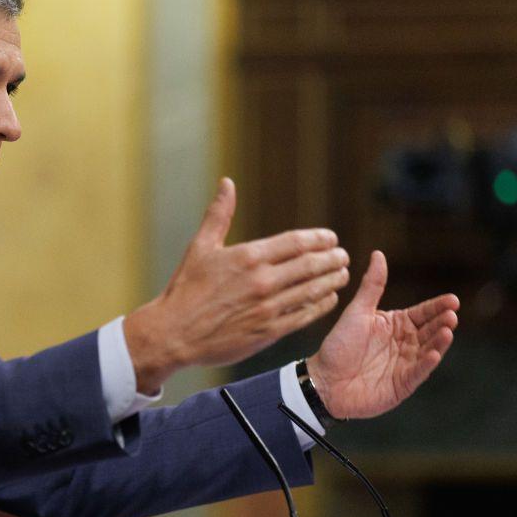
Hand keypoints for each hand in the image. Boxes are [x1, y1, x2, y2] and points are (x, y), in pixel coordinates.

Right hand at [125, 178, 350, 394]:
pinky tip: (328, 299)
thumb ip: (219, 214)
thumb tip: (227, 183)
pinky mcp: (268, 332)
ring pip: (312, 290)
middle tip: (343, 256)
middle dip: (333, 259)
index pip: (296, 242)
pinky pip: (304, 316)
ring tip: (342, 275)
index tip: (331, 239)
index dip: (319, 239)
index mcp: (248, 257)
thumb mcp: (200, 247)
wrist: (174, 333)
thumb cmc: (185, 289)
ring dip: (332, 281)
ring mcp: (267, 308)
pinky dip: (320, 305)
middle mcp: (262, 281)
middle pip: (311, 265)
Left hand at [307, 250, 459, 418]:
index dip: (438, 306)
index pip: (422, 313)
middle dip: (442, 322)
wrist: (323, 380)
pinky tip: (433, 354)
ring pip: (428, 351)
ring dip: (439, 342)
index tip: (453, 300)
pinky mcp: (402, 385)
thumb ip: (372, 285)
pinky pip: (418, 373)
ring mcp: (405, 365)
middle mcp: (404, 343)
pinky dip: (426, 364)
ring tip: (448, 330)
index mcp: (395, 324)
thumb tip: (378, 254)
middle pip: (430, 331)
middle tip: (451, 314)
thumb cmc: (339, 345)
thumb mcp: (357, 312)